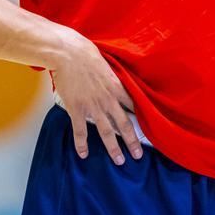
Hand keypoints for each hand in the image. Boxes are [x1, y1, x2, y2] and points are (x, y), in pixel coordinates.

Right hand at [48, 28, 142, 164]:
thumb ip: (112, 76)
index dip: (140, 119)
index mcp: (118, 87)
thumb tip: (112, 80)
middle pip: (124, 125)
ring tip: (120, 161)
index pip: (134, 107)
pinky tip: (84, 154)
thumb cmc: (86, 54)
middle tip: (138, 155)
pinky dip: (82, 144)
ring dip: (114, 148)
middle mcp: (109, 100)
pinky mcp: (77, 109)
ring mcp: (93, 106)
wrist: (68, 54)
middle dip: (132, 141)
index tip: (146, 130)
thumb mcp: (106, 64)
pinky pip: (81, 131)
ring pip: (106, 132)